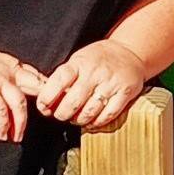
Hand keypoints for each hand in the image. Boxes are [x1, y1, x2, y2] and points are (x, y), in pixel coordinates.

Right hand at [0, 41, 47, 147]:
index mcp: (11, 65)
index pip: (37, 77)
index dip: (46, 93)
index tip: (50, 109)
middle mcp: (9, 70)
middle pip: (37, 87)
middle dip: (44, 105)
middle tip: (43, 123)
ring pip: (20, 103)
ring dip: (21, 123)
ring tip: (16, 137)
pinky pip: (1, 110)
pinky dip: (3, 125)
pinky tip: (1, 134)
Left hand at [32, 35, 149, 130]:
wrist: (130, 52)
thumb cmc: (99, 59)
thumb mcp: (78, 60)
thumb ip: (64, 79)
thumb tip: (47, 102)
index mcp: (80, 63)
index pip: (60, 80)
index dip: (48, 96)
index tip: (43, 106)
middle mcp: (96, 73)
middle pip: (73, 102)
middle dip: (62, 114)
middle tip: (60, 115)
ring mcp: (111, 83)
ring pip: (90, 112)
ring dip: (78, 120)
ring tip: (75, 118)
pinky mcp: (125, 93)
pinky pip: (108, 115)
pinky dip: (96, 122)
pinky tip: (91, 120)